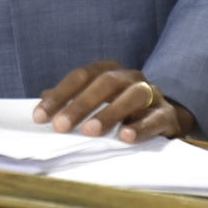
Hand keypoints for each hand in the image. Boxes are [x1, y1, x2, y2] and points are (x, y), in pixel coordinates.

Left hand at [33, 61, 194, 142]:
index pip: (81, 75)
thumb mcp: (97, 103)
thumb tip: (41, 104)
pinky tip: (125, 137)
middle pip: (105, 83)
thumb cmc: (123, 110)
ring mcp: (152, 94)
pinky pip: (155, 117)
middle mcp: (131, 77)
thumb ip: (71, 101)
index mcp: (110, 71)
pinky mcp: (167, 114)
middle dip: (80, 104)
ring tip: (90, 131)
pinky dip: (140, 126)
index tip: (40, 116)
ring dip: (110, 112)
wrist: (165, 118)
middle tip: (60, 126)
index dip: (59, 95)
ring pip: (132, 95)